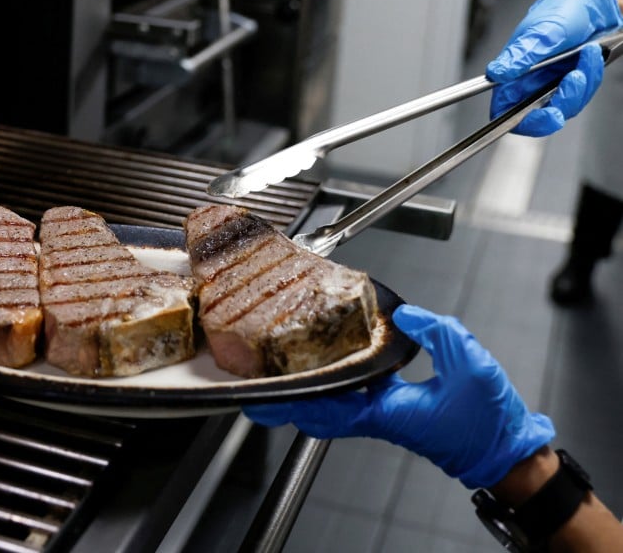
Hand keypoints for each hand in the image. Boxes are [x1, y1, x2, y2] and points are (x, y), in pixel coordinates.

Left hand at [243, 305, 555, 488]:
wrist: (504, 450)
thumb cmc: (489, 420)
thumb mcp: (471, 365)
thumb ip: (437, 333)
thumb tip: (406, 314)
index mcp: (387, 411)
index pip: (327, 406)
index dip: (294, 398)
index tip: (266, 391)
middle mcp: (377, 417)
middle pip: (318, 409)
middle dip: (288, 395)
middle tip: (260, 378)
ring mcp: (381, 417)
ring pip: (330, 405)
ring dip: (306, 387)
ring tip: (283, 364)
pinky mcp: (390, 412)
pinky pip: (348, 399)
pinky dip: (331, 383)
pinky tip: (328, 361)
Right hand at [486, 0, 621, 136]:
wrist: (594, 1)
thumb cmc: (563, 9)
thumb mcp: (541, 31)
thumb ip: (519, 56)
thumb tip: (496, 74)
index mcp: (512, 73)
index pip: (506, 111)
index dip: (523, 122)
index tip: (546, 117)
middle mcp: (529, 82)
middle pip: (540, 114)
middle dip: (564, 101)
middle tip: (574, 80)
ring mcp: (551, 83)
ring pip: (565, 106)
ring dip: (581, 84)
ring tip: (587, 55)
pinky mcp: (571, 82)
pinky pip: (581, 94)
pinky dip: (591, 76)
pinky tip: (591, 56)